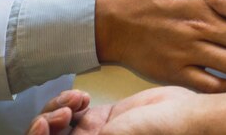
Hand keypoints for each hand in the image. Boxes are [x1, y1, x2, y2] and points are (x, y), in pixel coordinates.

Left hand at [28, 87, 201, 134]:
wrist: (183, 118)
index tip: (42, 128)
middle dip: (45, 126)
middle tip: (62, 115)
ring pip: (55, 124)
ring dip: (57, 110)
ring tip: (75, 102)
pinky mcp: (101, 119)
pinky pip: (72, 110)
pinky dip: (70, 101)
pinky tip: (83, 98)